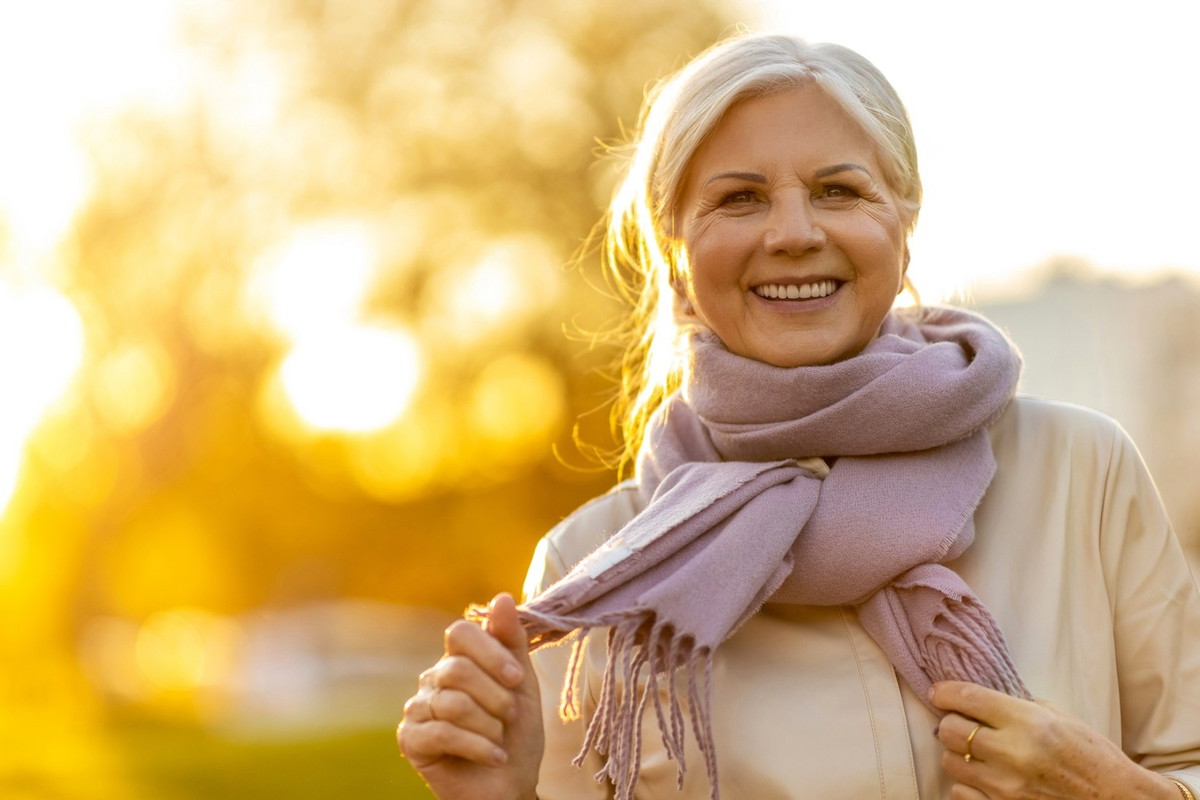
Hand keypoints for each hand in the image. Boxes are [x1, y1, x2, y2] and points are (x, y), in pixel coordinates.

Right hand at [398, 593, 543, 799]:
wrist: (510, 785)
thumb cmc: (516, 734)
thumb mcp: (523, 684)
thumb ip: (512, 641)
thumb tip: (502, 597)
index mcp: (458, 659)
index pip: (460, 632)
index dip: (490, 652)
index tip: (516, 678)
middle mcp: (433, 678)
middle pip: (458, 669)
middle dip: (496, 697)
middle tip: (509, 717)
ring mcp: (418, 708)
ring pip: (452, 703)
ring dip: (489, 727)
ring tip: (499, 740)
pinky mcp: (410, 739)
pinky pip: (442, 732)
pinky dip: (477, 747)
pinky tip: (493, 757)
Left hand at [929, 681, 1179, 798]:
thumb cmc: (1092, 757)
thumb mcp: (1059, 718)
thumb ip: (1018, 707)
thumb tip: (980, 700)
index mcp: (1028, 723)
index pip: (967, 698)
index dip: (944, 692)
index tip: (938, 693)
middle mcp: (1013, 753)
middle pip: (949, 730)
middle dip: (951, 723)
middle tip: (962, 724)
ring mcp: (1005, 787)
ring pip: (950, 762)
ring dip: (958, 754)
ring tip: (976, 753)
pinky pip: (960, 793)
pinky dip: (966, 784)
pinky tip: (983, 778)